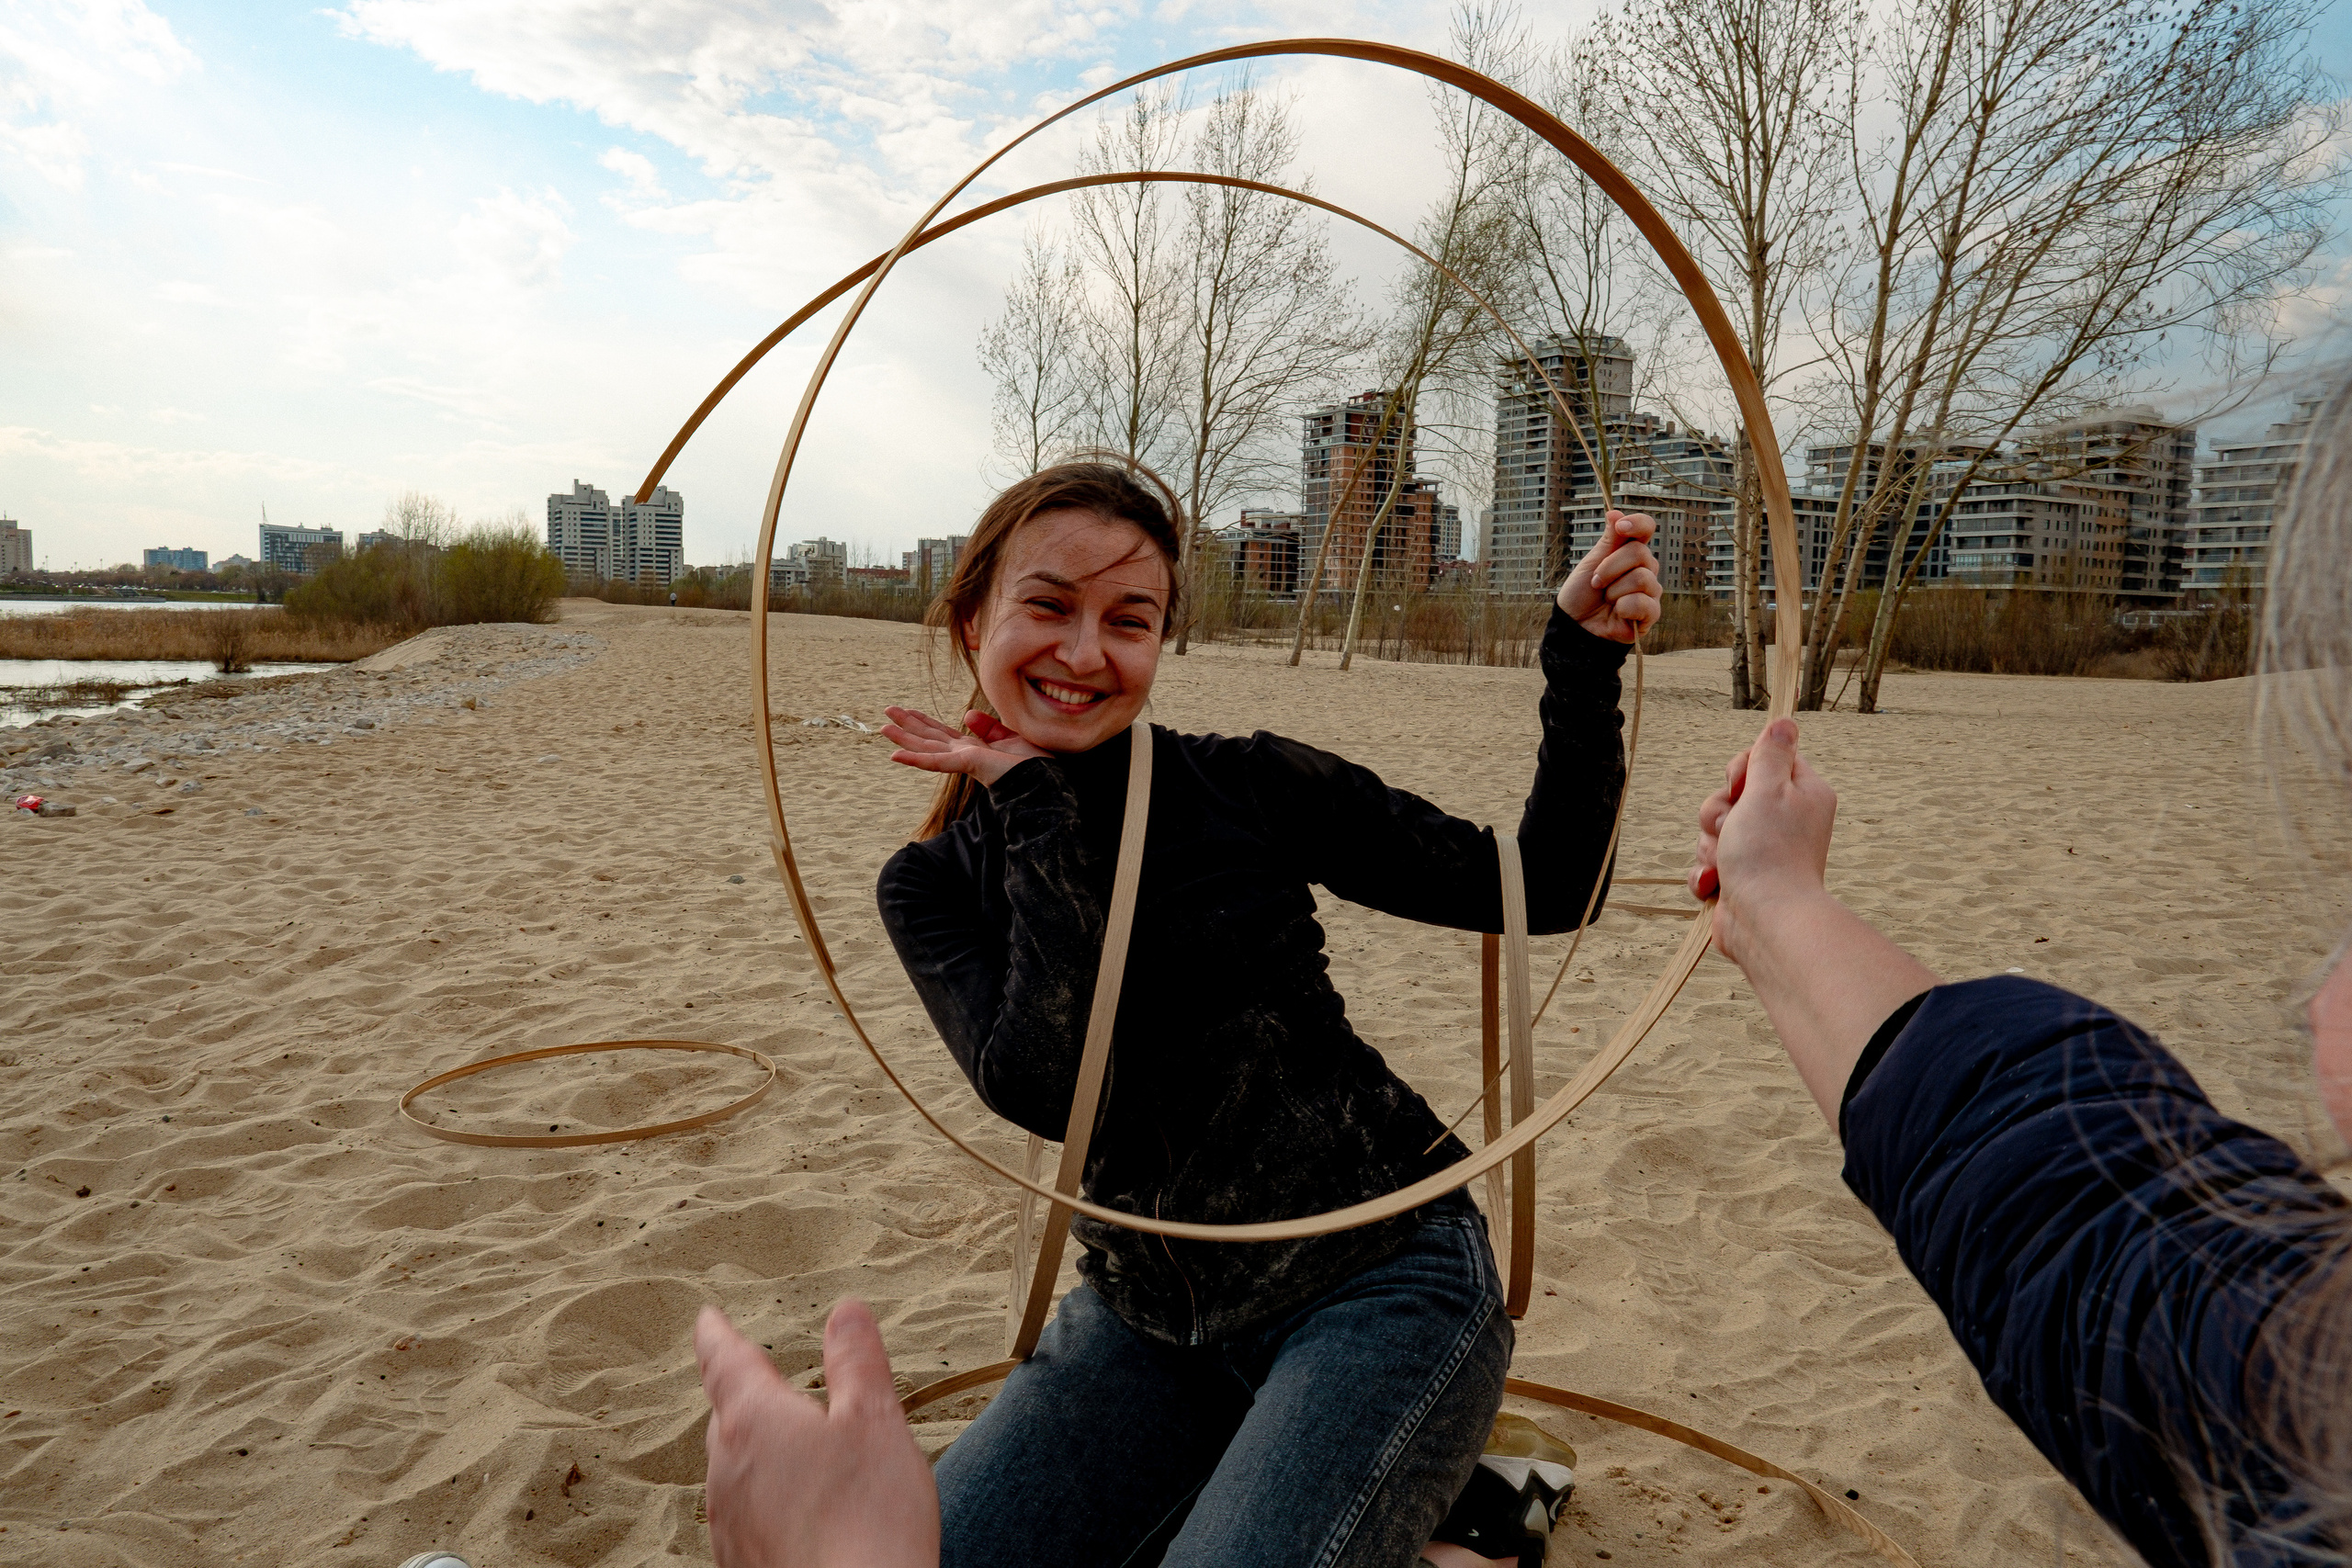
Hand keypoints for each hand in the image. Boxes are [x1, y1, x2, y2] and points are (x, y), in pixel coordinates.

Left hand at [697, 1300, 939, 1567]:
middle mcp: (728, 1470)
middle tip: (765, 1381)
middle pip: (727, 1417)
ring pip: (734, 1469)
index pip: (726, 1361)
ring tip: (794, 1450)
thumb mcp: (876, 1421)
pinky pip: (744, 1515)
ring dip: (758, 1452)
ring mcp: (729, 1523)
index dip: (716, 1334)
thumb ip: (857, 1362)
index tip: (707, 1318)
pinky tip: (797, 1512)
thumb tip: (845, 1312)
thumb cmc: (867, 1518)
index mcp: (755, 1420)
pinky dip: (766, 1499)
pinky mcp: (740, 1562)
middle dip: (745, 1396)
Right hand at [882, 706, 1050, 788]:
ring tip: (883, 727)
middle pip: (929, 738)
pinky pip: (936, 762)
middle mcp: (963, 755)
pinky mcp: (967, 764)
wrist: (1046, 781)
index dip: (925, 721)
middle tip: (887, 711)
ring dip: (904, 739)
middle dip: (908, 725)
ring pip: (926, 748)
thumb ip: (989, 728)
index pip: (943, 734)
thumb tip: (966, 716)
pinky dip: (915, 759)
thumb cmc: (1034, 765)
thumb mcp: (1011, 738)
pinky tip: (895, 755)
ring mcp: (963, 761)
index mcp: (973, 749)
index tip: (908, 711)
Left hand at [1557, 510, 1662, 642]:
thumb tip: (1615, 512)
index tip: (1621, 527)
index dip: (1637, 524)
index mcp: (1630, 553)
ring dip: (1614, 590)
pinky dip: (1623, 608)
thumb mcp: (1591, 562)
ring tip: (1606, 600)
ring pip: (1642, 578)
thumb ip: (1608, 539)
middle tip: (1596, 582)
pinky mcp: (1651, 614)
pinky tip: (1617, 613)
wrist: (1575, 625)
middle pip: (1640, 553)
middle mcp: (1645, 569)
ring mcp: (1650, 591)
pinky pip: (1643, 602)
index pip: (1646, 528)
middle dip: (1610, 567)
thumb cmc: (1582, 594)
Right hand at [1688, 718, 1838, 967]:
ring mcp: (1763, 851)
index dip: (1742, 770)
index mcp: (1803, 794)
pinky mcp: (1742, 878)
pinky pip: (1710, 862)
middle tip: (1729, 826)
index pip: (1766, 760)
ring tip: (1723, 863)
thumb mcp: (1767, 790)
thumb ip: (1769, 754)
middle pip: (1732, 795)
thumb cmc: (1768, 853)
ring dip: (1709, 845)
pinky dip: (1707, 873)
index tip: (1741, 787)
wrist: (1765, 921)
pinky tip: (1715, 885)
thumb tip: (1784, 722)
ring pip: (1716, 829)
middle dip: (1717, 812)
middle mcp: (1786, 821)